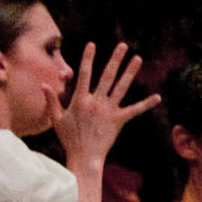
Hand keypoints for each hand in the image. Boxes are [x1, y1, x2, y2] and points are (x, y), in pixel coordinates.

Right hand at [57, 41, 155, 163]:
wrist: (84, 157)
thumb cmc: (69, 139)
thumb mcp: (56, 119)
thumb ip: (51, 100)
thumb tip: (43, 85)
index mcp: (80, 100)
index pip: (84, 74)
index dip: (88, 58)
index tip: (92, 44)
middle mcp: (96, 102)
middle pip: (107, 76)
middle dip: (115, 59)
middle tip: (123, 45)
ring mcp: (108, 111)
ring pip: (121, 87)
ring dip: (130, 72)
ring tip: (138, 58)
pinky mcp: (118, 121)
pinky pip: (134, 110)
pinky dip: (146, 104)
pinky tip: (158, 97)